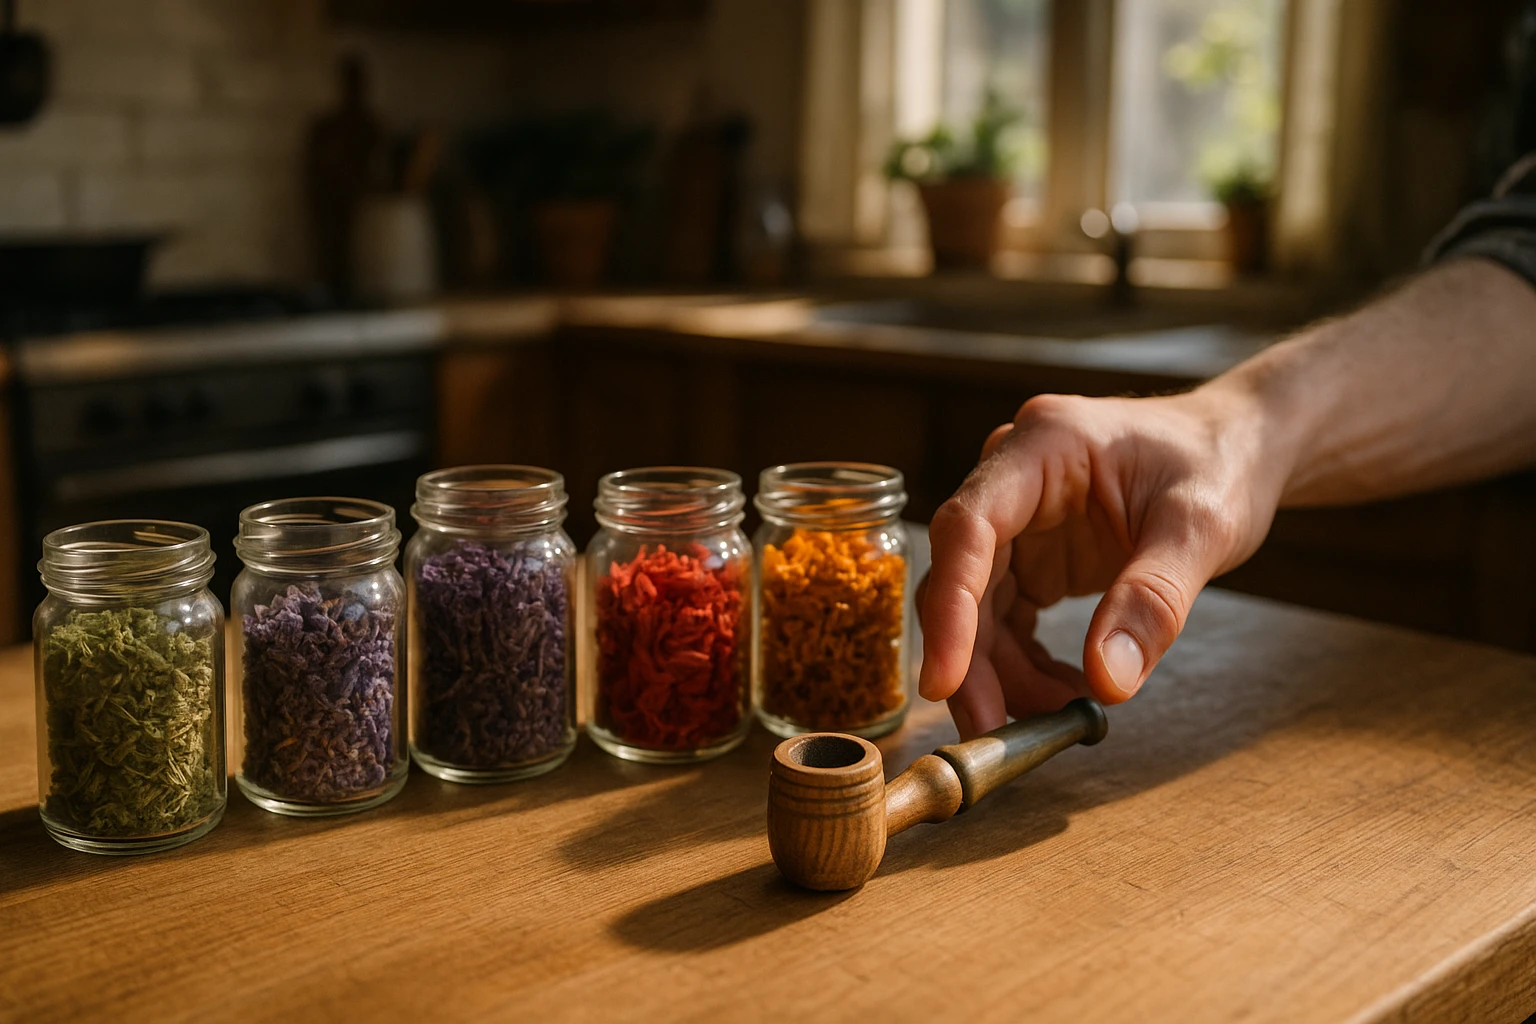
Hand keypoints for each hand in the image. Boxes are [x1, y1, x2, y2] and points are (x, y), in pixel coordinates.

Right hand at [918, 388, 1287, 738]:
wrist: (1238, 446)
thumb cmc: (1221, 462)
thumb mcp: (1202, 528)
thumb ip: (1153, 600)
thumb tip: (1108, 683)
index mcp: (1042, 446)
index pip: (969, 528)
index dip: (951, 608)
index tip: (944, 681)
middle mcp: (1012, 478)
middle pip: (961, 577)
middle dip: (972, 661)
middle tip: (994, 733)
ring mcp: (1017, 518)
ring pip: (978, 608)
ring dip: (1002, 672)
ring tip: (1060, 714)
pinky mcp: (1030, 553)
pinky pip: (1005, 617)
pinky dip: (1026, 663)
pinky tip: (1066, 691)